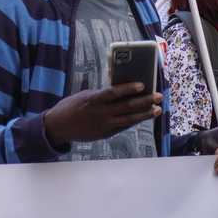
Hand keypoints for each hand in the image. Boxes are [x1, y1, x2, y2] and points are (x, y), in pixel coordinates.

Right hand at [42, 83, 161, 147]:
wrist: (59, 127)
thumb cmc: (71, 107)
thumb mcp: (85, 95)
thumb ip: (102, 95)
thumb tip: (120, 91)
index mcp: (94, 99)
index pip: (114, 92)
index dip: (129, 88)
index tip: (142, 84)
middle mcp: (101, 113)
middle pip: (127, 107)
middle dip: (145, 101)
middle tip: (158, 96)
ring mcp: (104, 125)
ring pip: (129, 119)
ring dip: (145, 114)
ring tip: (157, 109)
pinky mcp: (105, 133)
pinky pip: (123, 126)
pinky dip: (134, 121)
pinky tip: (143, 116)